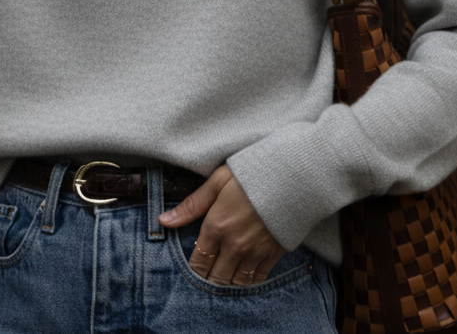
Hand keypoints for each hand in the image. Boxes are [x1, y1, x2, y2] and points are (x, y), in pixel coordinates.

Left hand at [158, 164, 286, 285]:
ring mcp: (255, 252)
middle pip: (216, 278)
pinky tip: (244, 275)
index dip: (194, 269)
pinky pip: (257, 279)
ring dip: (228, 282)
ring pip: (236, 282)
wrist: (293, 177)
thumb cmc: (251, 175)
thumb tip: (164, 221)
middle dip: (209, 279)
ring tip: (224, 277)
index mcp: (216, 227)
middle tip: (207, 276)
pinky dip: (249, 281)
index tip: (195, 266)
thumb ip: (191, 205)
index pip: (198, 263)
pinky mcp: (273, 255)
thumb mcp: (217, 182)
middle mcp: (234, 245)